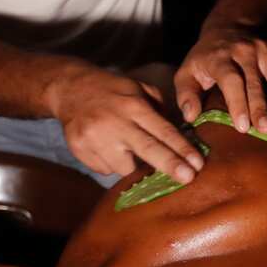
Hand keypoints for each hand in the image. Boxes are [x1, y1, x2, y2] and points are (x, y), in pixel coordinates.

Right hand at [47, 67, 205, 184]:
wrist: (69, 89)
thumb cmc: (112, 91)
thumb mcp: (138, 88)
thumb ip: (159, 109)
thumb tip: (178, 137)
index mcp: (133, 106)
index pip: (163, 130)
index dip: (182, 149)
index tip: (198, 164)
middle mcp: (115, 123)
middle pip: (148, 149)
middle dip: (170, 165)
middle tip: (188, 178)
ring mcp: (96, 139)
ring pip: (125, 167)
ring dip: (131, 162)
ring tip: (122, 145)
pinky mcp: (80, 151)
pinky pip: (106, 169)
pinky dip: (111, 162)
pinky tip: (105, 146)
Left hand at [174, 30, 266, 132]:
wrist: (224, 28)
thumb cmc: (205, 59)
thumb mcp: (187, 72)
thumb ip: (187, 94)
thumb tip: (191, 116)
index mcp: (220, 59)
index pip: (231, 81)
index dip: (237, 103)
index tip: (242, 126)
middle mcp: (244, 53)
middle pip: (255, 81)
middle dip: (261, 105)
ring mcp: (263, 50)